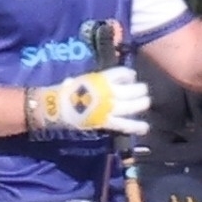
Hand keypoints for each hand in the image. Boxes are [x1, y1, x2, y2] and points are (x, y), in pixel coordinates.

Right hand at [29, 66, 149, 135]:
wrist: (55, 108)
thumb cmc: (63, 92)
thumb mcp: (77, 81)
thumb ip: (87, 82)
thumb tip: (80, 81)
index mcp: (101, 79)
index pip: (122, 73)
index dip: (130, 75)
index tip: (132, 77)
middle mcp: (108, 92)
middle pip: (131, 90)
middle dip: (140, 90)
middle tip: (144, 91)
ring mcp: (109, 108)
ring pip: (131, 106)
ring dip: (141, 104)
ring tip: (146, 103)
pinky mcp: (106, 122)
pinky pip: (124, 125)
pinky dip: (136, 126)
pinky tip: (145, 127)